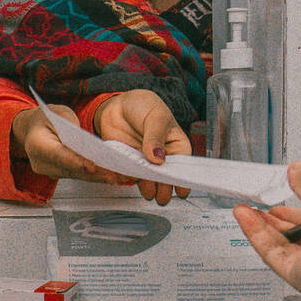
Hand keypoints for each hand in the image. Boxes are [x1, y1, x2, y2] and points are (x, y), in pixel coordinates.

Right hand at [10, 105, 126, 184]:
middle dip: (95, 172)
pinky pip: (78, 176)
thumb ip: (71, 125)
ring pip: (77, 176)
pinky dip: (94, 175)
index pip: (59, 155)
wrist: (32, 129)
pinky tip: (111, 175)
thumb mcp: (58, 112)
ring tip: (118, 175)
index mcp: (37, 144)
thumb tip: (86, 141)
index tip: (93, 166)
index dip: (76, 161)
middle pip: (71, 169)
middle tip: (115, 173)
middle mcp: (40, 163)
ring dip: (98, 176)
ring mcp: (49, 171)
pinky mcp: (58, 175)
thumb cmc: (45, 119)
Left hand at [92, 89, 192, 203]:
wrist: (118, 105)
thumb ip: (155, 137)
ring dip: (146, 187)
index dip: (182, 180)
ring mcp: (143, 162)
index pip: (182, 167)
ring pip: (147, 181)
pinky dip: (123, 178)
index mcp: (176, 146)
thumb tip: (158, 158)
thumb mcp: (156, 117)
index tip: (181, 191)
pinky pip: (126, 175)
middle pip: (165, 179)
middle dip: (164, 189)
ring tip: (147, 191)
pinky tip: (123, 177)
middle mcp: (161, 158)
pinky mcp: (127, 163)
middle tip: (161, 196)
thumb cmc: (144, 106)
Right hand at [233, 162, 300, 298]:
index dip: (289, 212)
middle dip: (270, 220)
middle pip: (290, 236)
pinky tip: (246, 218)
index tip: (274, 202)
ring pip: (277, 245)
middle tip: (252, 206)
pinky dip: (256, 234)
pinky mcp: (297, 274)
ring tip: (243, 209)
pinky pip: (271, 253)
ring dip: (258, 226)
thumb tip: (297, 169)